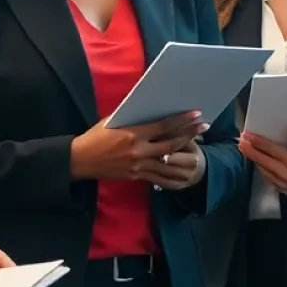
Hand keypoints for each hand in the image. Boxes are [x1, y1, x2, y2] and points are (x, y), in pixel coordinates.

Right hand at [70, 110, 207, 181]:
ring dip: (185, 157)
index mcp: (133, 134)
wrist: (81, 160)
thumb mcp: (112, 121)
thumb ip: (132, 117)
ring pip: (168, 163)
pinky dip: (172, 176)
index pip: (163, 126)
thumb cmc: (96, 136)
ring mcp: (139, 166)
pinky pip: (159, 178)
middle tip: (204, 127)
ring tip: (200, 153)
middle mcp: (139, 151)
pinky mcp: (136, 177)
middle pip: (171, 144)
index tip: (196, 114)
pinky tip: (183, 175)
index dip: (181, 120)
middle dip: (190, 134)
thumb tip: (149, 107)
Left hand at [239, 125, 286, 196]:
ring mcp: (284, 183)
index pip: (270, 149)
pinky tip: (259, 162)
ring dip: (254, 159)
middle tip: (240, 141)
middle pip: (262, 160)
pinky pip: (268, 178)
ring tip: (246, 149)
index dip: (257, 141)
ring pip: (263, 170)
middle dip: (249, 150)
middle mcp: (285, 173)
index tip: (246, 135)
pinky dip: (261, 169)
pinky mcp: (284, 189)